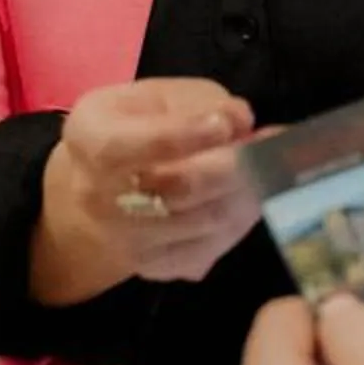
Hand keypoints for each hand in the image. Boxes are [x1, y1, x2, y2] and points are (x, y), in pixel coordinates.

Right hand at [30, 77, 258, 306]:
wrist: (97, 191)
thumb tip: (240, 120)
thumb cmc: (133, 128)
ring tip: (273, 167)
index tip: (225, 123)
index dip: (182, 135)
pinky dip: (241, 220)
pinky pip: (212, 247)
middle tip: (272, 145)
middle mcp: (99, 197)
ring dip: (248, 192)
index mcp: (91, 139)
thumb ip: (198, 101)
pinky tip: (253, 195)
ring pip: (204, 220)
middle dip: (233, 165)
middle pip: (176, 188)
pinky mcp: (156, 268)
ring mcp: (127, 240)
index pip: (132, 145)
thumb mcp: (155, 96)